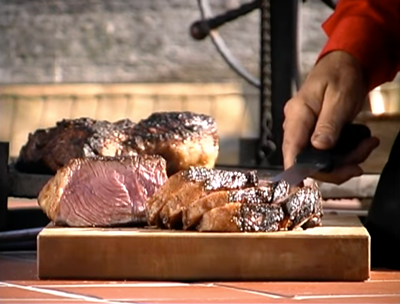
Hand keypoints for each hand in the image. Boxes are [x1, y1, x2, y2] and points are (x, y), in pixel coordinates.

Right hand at [283, 51, 379, 183]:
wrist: (344, 64)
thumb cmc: (340, 74)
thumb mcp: (339, 97)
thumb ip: (328, 124)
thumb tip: (319, 148)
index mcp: (297, 115)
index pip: (291, 149)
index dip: (296, 170)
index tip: (307, 183)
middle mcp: (297, 125)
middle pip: (307, 160)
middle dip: (336, 166)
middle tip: (361, 158)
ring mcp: (305, 131)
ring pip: (319, 160)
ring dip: (345, 160)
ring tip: (367, 146)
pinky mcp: (314, 134)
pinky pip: (326, 153)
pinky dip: (345, 154)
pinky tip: (360, 146)